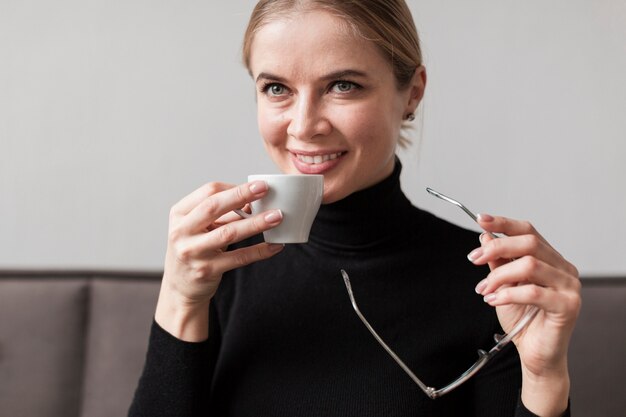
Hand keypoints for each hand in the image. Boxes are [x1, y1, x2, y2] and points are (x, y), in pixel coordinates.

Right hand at [156, 180, 283, 340]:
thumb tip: (255, 201)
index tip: (257, 186)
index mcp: (179, 214)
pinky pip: (239, 258)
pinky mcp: (206, 271)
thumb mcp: (200, 227)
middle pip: (213, 207)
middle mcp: (181, 231)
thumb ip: (223, 214)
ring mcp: (192, 252)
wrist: (181, 287)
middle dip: (241, 195)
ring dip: (255, 223)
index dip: (234, 188)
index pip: (208, 192)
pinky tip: (275, 245)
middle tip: (265, 188)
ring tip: (276, 216)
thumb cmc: (194, 249)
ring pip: (228, 233)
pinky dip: (259, 251)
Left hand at [468, 214, 579, 415]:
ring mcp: (569, 286)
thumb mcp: (502, 285)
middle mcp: (563, 268)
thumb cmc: (521, 319)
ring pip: (529, 265)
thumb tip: (485, 237)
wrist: (534, 353)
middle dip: (496, 248)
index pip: (528, 231)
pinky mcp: (568, 305)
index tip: (481, 219)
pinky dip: (508, 293)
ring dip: (499, 276)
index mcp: (550, 259)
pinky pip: (534, 291)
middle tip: (474, 259)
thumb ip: (497, 262)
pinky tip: (493, 299)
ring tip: (484, 289)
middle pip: (529, 243)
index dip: (504, 223)